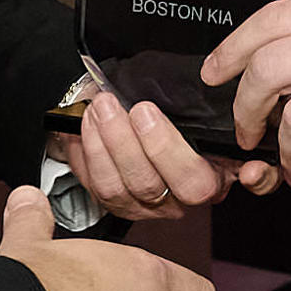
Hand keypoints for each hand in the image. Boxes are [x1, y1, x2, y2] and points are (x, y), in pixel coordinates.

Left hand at [61, 60, 221, 224]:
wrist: (165, 139)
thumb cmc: (190, 128)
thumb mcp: (203, 116)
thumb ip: (191, 109)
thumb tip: (162, 84)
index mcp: (209, 179)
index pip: (192, 182)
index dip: (164, 148)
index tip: (144, 111)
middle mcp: (176, 200)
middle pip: (146, 184)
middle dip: (120, 140)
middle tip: (107, 104)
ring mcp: (142, 206)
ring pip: (114, 189)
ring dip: (98, 145)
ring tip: (93, 111)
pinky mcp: (113, 204)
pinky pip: (92, 186)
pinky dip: (82, 154)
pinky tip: (82, 127)